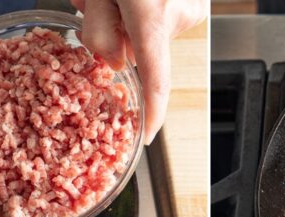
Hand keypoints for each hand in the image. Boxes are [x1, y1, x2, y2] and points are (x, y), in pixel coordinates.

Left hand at [72, 0, 206, 144]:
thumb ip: (99, 28)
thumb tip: (112, 63)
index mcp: (152, 14)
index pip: (156, 80)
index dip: (152, 113)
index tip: (146, 136)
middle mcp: (178, 16)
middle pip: (138, 50)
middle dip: (112, 37)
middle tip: (90, 4)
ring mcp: (192, 9)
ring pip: (147, 33)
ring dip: (125, 20)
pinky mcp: (195, 3)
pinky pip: (161, 18)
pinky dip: (142, 8)